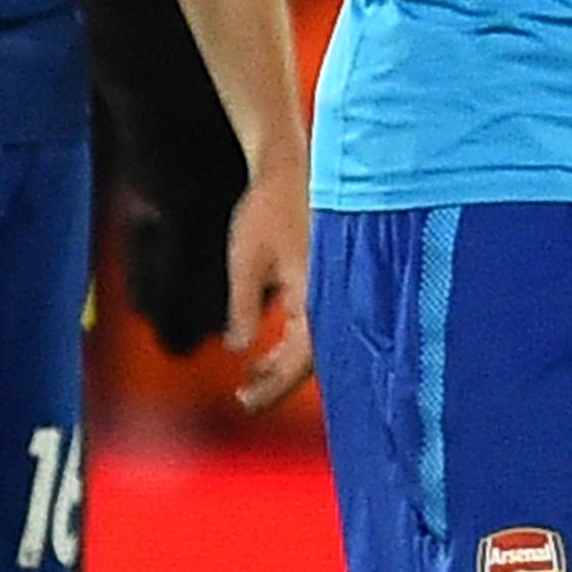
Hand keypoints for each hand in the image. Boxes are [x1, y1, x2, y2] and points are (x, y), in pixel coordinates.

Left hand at [222, 144, 313, 414]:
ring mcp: (328, 289)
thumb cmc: (267, 210)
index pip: (300, 360)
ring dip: (281, 364)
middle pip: (310, 360)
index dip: (274, 387)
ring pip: (310, 343)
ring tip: (250, 378)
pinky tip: (262, 348)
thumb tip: (241, 348)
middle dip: (277, 383)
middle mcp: (329, 297)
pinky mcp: (321, 280)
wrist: (289, 168)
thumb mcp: (246, 260)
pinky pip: (309, 324)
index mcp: (315, 296)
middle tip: (244, 400)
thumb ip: (245, 308)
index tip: (246, 403)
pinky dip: (287, 342)